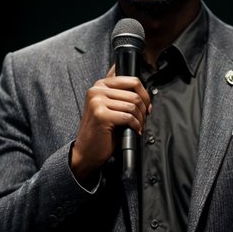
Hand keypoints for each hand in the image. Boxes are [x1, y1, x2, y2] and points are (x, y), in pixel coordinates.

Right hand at [69, 65, 151, 180]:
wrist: (86, 151)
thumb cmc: (100, 131)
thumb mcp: (110, 107)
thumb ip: (120, 95)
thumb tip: (142, 90)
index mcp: (100, 85)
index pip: (131, 80)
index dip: (144, 94)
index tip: (146, 105)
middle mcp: (96, 90)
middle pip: (134, 93)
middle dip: (143, 109)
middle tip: (143, 119)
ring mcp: (97, 102)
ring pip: (132, 105)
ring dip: (140, 119)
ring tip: (138, 126)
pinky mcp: (101, 115)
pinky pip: (128, 117)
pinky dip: (135, 126)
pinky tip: (134, 130)